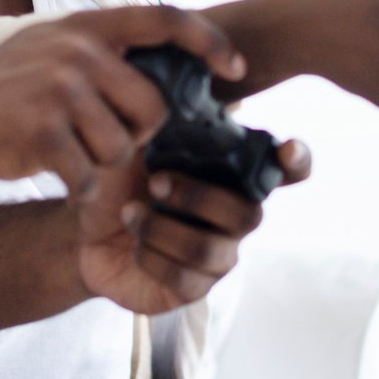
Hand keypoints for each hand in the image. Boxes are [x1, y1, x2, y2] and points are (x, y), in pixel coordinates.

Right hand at [0, 6, 244, 190]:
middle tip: (98, 140)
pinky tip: (46, 170)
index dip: (210, 42)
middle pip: (153, 108)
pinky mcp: (43, 135)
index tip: (233, 70)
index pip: (167, 19)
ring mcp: (59, 92)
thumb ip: (101, 52)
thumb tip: (167, 74)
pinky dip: (73, 185)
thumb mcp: (50, 46)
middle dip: (137, 136)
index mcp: (85, 27)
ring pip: (122, 147)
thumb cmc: (0, 87)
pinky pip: (87, 175)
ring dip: (99, 163)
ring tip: (62, 150)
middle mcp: (77, 52)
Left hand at [73, 140, 311, 314]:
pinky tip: (132, 240)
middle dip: (199, 196)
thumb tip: (190, 91)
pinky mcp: (192, 288)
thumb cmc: (118, 180)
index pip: (286, 172)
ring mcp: (217, 256)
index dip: (297, 163)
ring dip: (164, 228)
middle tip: (155, 181)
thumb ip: (166, 119)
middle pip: (248, 215)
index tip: (288, 149)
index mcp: (230, 177)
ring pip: (210, 251)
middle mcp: (233, 218)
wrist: (81, 229)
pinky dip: (151, 255)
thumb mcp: (135, 141)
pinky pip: (185, 279)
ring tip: (130, 213)